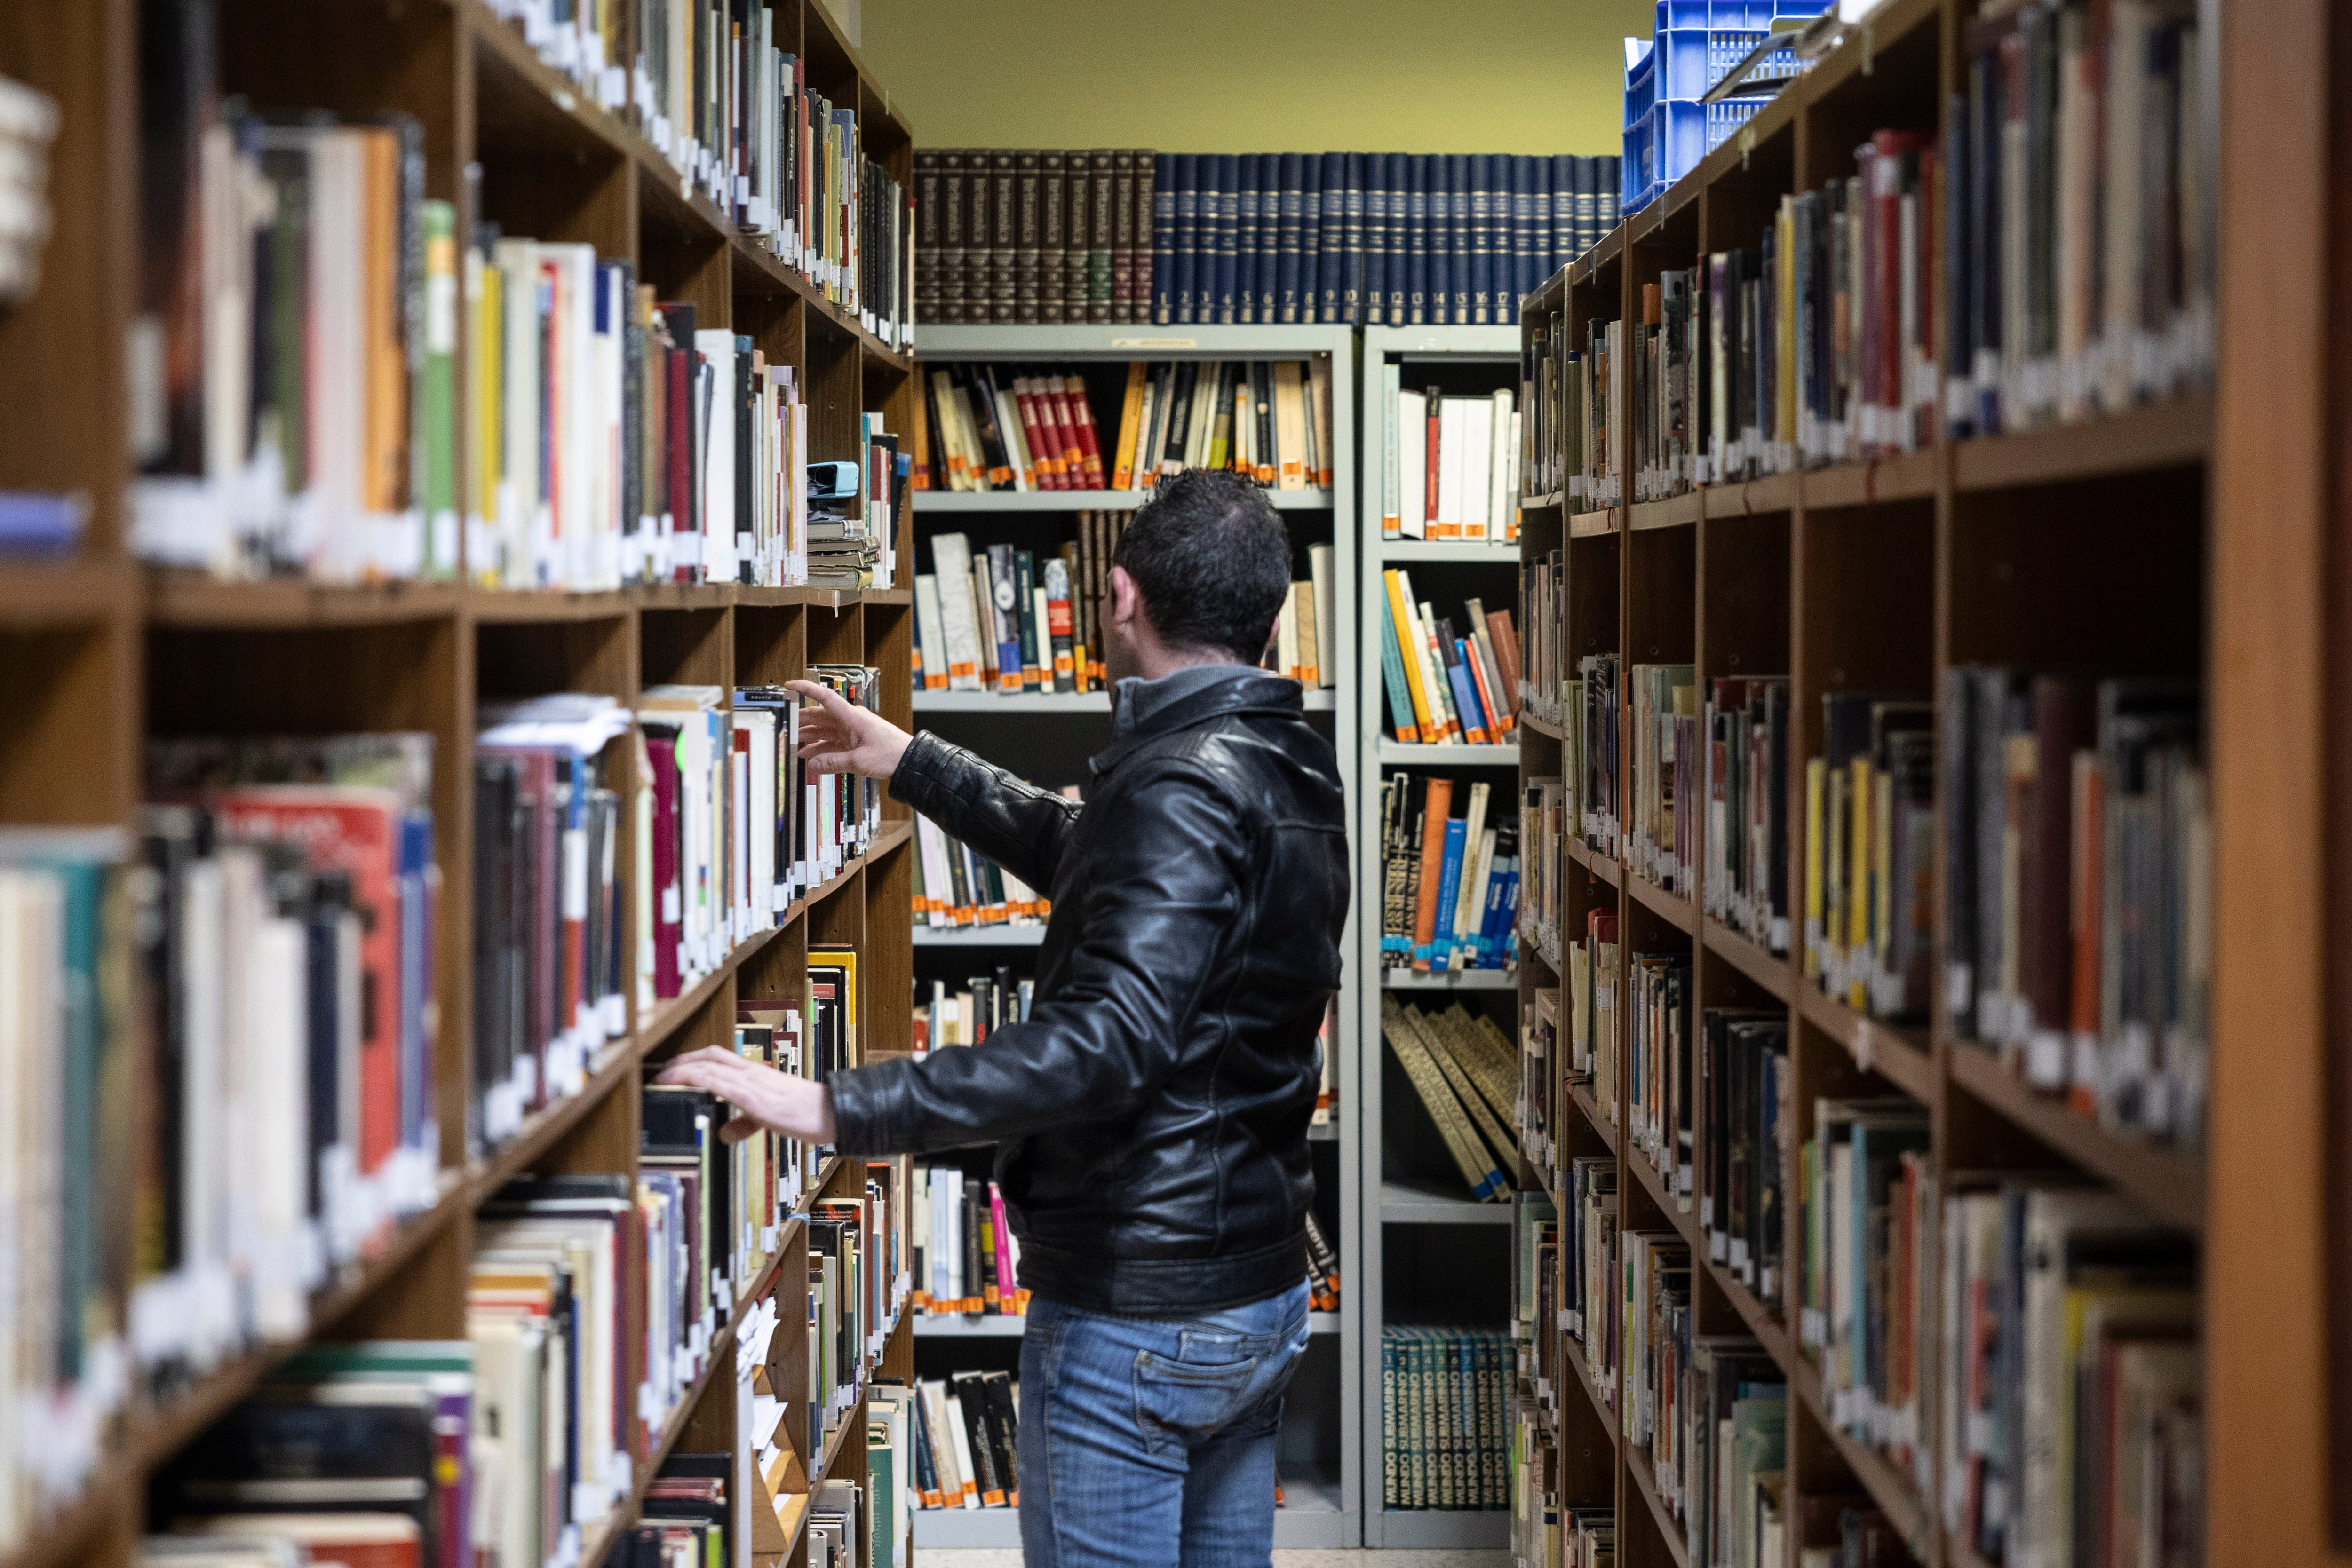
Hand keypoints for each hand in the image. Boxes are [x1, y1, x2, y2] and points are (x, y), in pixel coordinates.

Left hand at [656, 1045, 838, 1143]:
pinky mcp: (754, 1096)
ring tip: (663, 1077)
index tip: (676, 1066)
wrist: (831, 1113)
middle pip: (712, 1055)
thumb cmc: (807, 1114)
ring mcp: (753, 1082)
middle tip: (662, 1070)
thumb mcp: (769, 1118)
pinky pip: (720, 1082)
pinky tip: (684, 1082)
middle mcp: (753, 1073)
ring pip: (711, 1065)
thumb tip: (725, 1133)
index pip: (721, 1057)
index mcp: (757, 1075)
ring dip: (683, 1069)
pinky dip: (698, 1078)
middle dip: (684, 1059)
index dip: (695, 1058)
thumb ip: (745, 1123)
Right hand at [786, 679, 912, 779]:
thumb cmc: (891, 754)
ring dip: (810, 738)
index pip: (825, 697)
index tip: (790, 686)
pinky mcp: (855, 742)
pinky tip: (811, 757)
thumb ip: (833, 762)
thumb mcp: (859, 761)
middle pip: (820, 716)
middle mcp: (850, 720)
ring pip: (825, 731)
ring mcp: (852, 731)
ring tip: (794, 746)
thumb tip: (812, 764)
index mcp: (852, 717)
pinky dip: (821, 749)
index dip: (806, 690)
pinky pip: (833, 743)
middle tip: (785, 728)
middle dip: (801, 721)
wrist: (910, 762)